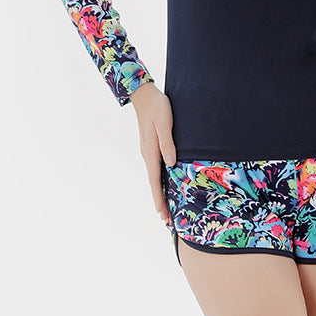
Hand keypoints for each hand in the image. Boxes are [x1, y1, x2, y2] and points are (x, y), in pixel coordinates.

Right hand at [129, 81, 176, 225]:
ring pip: (154, 177)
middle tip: (166, 220)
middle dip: (159, 201)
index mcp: (151, 152)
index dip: (159, 198)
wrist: (144, 95)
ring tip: (165, 208)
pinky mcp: (150, 147)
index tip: (162, 215)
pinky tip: (165, 184)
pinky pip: (156, 169)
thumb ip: (168, 144)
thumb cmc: (158, 107)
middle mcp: (147, 155)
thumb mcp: (164, 124)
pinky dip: (159, 181)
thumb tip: (171, 164)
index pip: (155, 181)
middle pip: (154, 183)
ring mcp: (148, 151)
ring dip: (159, 193)